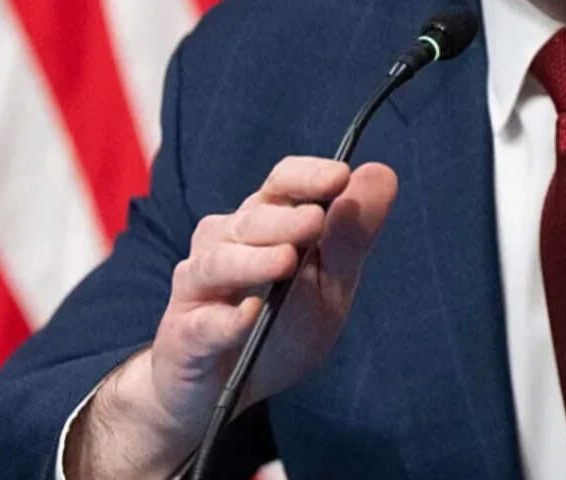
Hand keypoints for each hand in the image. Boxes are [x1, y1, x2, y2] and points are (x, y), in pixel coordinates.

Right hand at [66, 158, 396, 477]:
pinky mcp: (184, 334)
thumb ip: (352, 235)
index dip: (307, 176)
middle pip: (252, 219)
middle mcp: (224, 242)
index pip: (282, 183)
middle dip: (285, 219)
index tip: (340, 176)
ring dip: (254, 260)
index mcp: (265, 222)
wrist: (223, 392)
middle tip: (316, 221)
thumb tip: (381, 173)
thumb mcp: (330, 284)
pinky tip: (250, 316)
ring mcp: (199, 286)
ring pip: (220, 262)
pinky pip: (204, 323)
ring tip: (286, 261)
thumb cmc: (280, 327)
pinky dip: (227, 320)